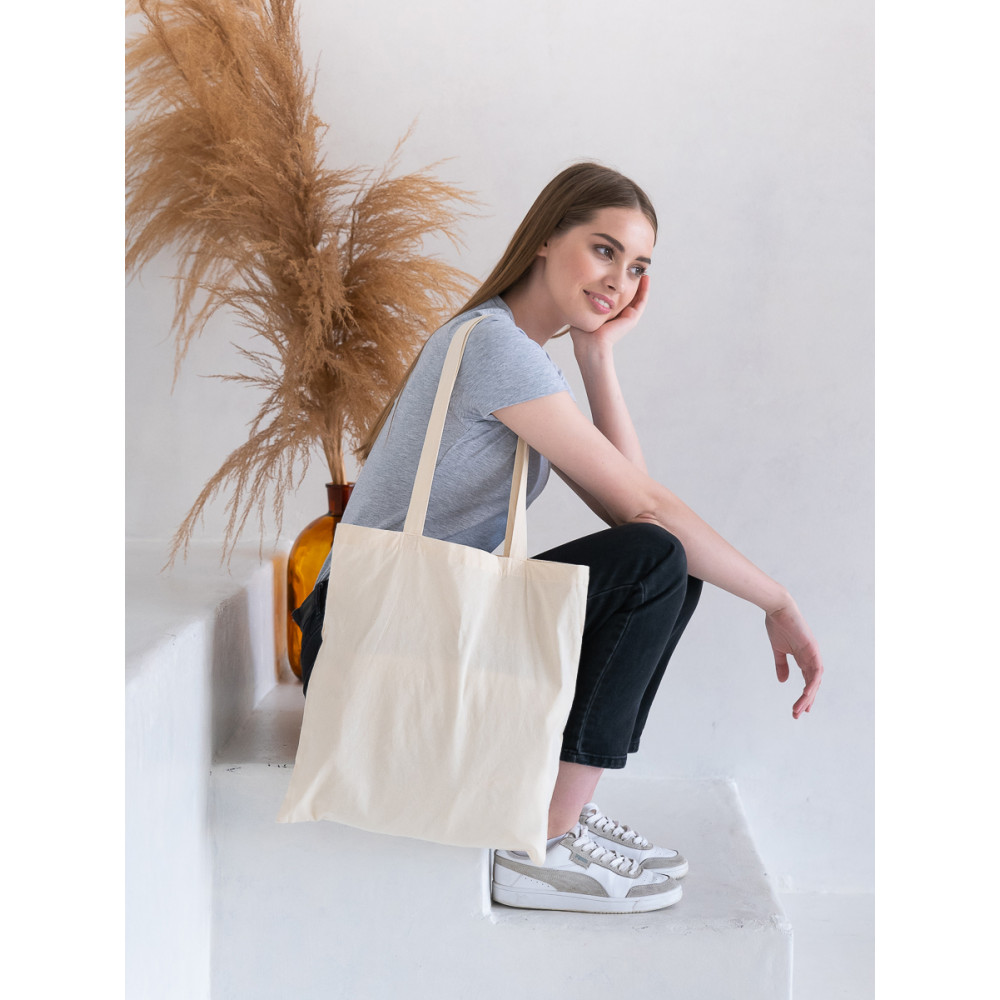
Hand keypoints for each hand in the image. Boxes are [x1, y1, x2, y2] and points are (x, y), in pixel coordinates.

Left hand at [570, 273, 650, 356]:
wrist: (590, 344)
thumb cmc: (582, 334)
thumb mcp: (582, 311)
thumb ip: (582, 301)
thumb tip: (576, 287)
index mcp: (608, 313)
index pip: (615, 295)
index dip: (617, 283)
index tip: (616, 270)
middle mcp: (619, 314)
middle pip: (627, 294)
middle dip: (630, 280)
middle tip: (631, 266)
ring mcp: (627, 316)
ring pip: (637, 295)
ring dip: (640, 282)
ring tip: (642, 269)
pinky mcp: (632, 317)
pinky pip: (641, 300)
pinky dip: (645, 289)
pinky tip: (646, 277)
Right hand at [765, 600, 823, 718]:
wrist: (778, 608)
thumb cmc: (778, 625)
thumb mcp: (778, 649)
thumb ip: (781, 665)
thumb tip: (783, 682)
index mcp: (803, 657)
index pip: (807, 680)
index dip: (805, 695)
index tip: (800, 709)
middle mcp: (811, 657)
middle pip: (812, 683)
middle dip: (806, 700)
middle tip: (798, 714)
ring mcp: (813, 653)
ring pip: (815, 680)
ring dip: (808, 695)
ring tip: (800, 708)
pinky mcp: (812, 648)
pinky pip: (816, 670)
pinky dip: (812, 682)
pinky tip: (807, 693)